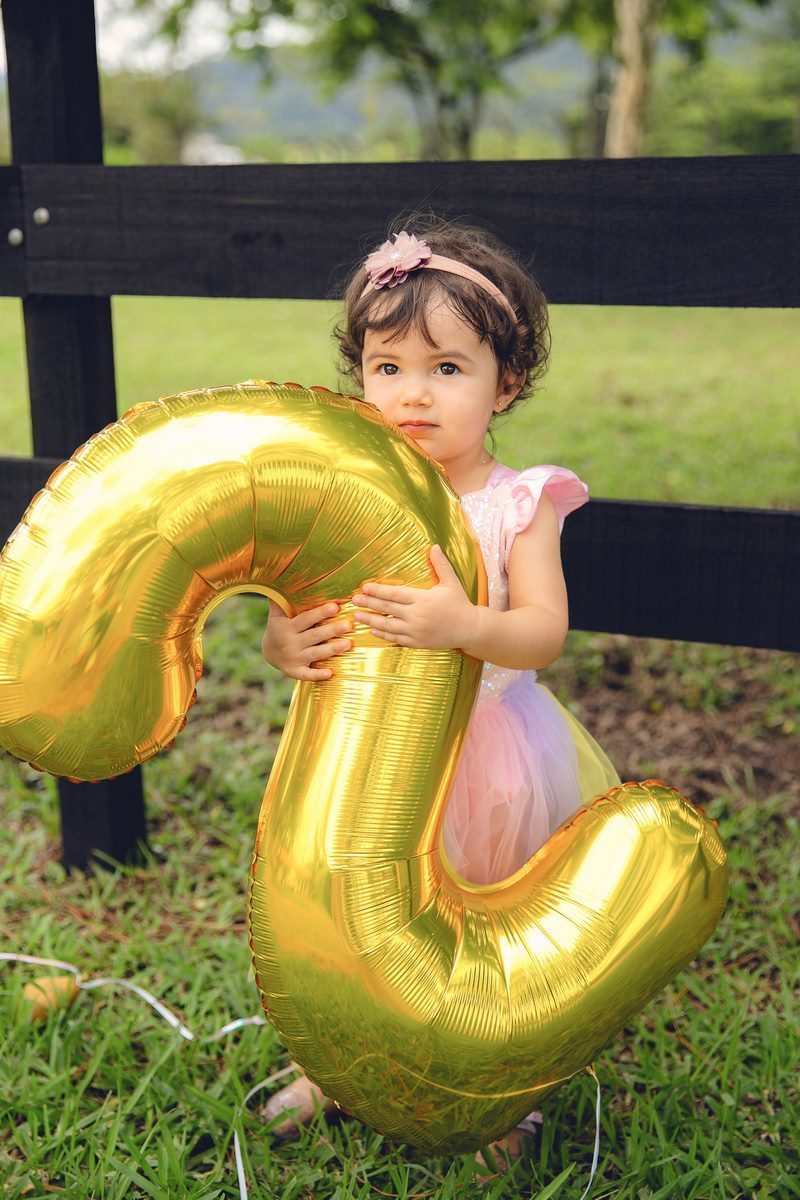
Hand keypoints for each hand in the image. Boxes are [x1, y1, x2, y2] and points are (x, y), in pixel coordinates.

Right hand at [261, 600, 352, 680]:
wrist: (269, 653)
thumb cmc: (279, 628)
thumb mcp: (276, 614)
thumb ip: (280, 600)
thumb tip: (278, 576)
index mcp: (286, 627)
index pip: (305, 619)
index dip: (320, 613)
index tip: (335, 606)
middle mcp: (289, 643)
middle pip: (314, 636)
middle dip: (331, 630)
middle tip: (349, 625)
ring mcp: (292, 659)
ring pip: (315, 654)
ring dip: (332, 650)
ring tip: (348, 644)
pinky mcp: (294, 672)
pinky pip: (307, 674)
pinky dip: (317, 675)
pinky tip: (330, 673)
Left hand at [352, 545, 478, 650]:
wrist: (470, 629)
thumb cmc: (460, 604)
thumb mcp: (451, 582)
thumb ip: (441, 565)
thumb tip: (434, 546)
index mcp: (423, 599)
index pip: (395, 594)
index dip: (378, 590)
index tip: (365, 587)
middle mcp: (417, 615)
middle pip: (387, 608)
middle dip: (369, 603)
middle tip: (354, 599)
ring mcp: (416, 631)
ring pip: (388, 626)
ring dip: (371, 620)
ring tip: (357, 616)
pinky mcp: (418, 643)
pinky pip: (396, 639)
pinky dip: (383, 635)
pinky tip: (372, 631)